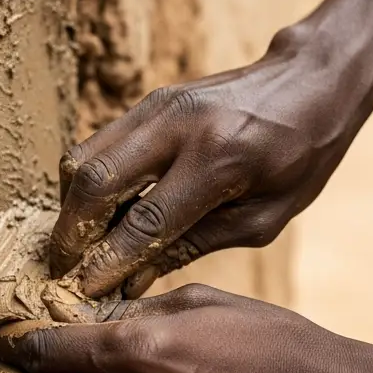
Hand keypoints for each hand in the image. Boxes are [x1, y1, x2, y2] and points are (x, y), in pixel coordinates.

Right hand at [49, 0, 372, 294]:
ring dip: (71, 208)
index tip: (84, 291)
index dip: (109, 260)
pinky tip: (97, 215)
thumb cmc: (300, 158)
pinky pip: (97, 144)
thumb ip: (197, 245)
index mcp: (220, 159)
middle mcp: (179, 125)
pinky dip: (86, 184)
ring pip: (84, 157)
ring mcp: (157, 105)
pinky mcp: (148, 100)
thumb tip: (132, 280)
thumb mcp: (264, 217)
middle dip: (70, 233)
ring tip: (77, 247)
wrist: (310, 81)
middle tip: (62, 271)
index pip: (145, 219)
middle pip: (95, 181)